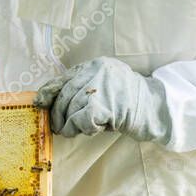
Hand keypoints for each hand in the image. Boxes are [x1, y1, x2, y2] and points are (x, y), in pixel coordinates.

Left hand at [34, 56, 171, 143]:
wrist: (155, 107)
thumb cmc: (130, 101)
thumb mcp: (106, 86)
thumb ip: (85, 88)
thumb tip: (54, 102)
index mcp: (94, 65)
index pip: (63, 77)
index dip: (48, 92)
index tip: (40, 103)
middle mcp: (95, 71)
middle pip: (65, 95)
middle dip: (59, 114)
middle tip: (58, 127)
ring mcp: (100, 87)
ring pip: (71, 109)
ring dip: (69, 125)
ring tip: (73, 131)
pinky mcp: (103, 105)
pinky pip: (81, 120)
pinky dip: (82, 128)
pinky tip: (93, 129)